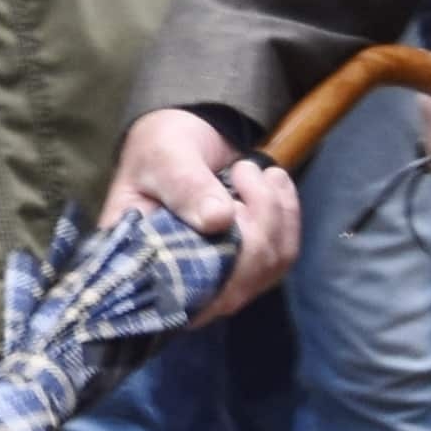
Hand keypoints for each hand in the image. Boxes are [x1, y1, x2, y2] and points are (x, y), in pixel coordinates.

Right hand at [101, 108, 298, 315]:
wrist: (187, 132)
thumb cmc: (161, 146)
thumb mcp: (164, 156)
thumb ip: (185, 185)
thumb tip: (217, 220)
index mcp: (141, 261)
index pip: (178, 297)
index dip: (213, 269)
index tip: (228, 210)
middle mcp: (177, 281)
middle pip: (231, 291)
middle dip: (255, 228)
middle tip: (244, 171)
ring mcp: (216, 277)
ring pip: (265, 270)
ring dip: (274, 215)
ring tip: (253, 170)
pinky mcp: (248, 264)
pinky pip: (283, 255)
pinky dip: (288, 215)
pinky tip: (275, 181)